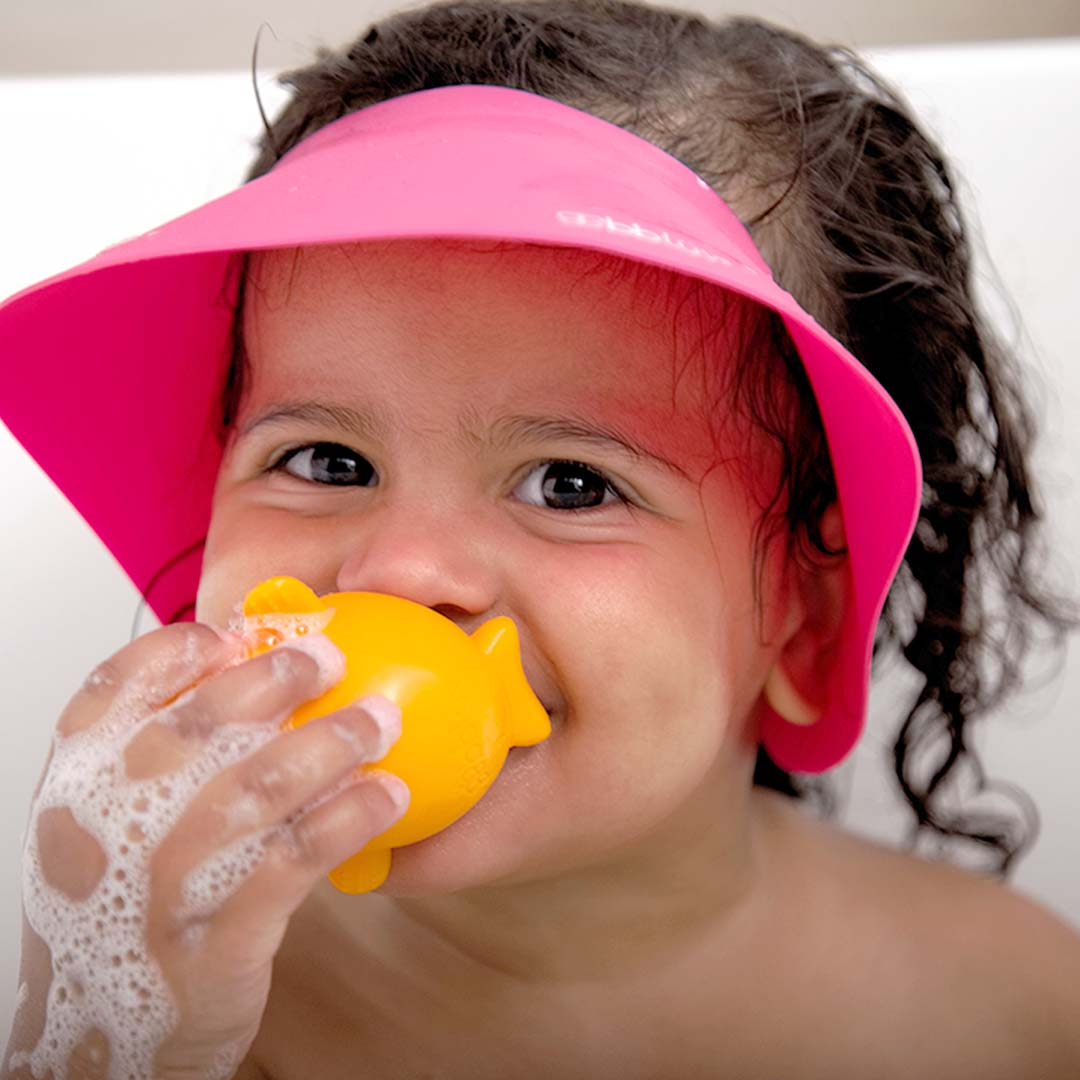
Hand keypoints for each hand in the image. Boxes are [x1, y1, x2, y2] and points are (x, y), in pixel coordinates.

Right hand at [4, 622, 407, 1078]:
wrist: (105, 1040)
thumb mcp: (113, 827)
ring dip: (330, 742)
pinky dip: (348, 818)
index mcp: (75, 786)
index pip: (113, 689)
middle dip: (275, 679)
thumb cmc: (124, 911)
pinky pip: (293, 860)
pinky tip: (387, 796)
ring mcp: (157, 887)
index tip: (238, 633)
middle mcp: (105, 828)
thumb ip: (163, 757)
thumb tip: (250, 676)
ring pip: (254, 787)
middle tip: (330, 658)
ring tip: (381, 720)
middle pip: (196, 726)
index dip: (180, 651)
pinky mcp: (213, 941)